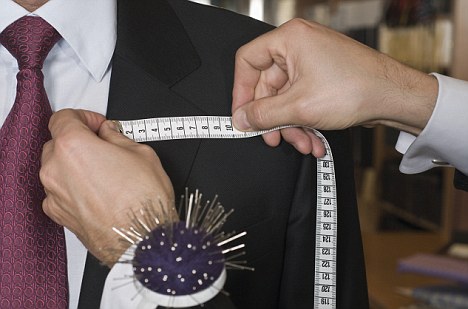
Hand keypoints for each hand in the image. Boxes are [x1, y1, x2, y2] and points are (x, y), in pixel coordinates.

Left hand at [40, 109, 174, 266]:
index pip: (64, 118)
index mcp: (73, 146)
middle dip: (80, 141)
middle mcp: (56, 169)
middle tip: (105, 146)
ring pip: (57, 168)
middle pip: (58, 142)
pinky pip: (59, 191)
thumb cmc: (144, 200)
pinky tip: (98, 191)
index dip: (84, 117)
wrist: (142, 238)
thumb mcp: (141, 152)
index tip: (98, 125)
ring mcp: (55, 194)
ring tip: (104, 172)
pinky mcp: (59, 214)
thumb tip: (110, 134)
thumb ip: (118, 137)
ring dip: (76, 165)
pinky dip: (73, 187)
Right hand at [232, 18, 437, 155]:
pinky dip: (303, 120)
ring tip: (303, 144)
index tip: (242, 115)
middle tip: (273, 138)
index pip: (248, 61)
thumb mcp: (299, 107)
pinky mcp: (321, 76)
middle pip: (268, 85)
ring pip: (285, 97)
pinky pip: (300, 99)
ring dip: (291, 125)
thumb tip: (241, 119)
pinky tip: (313, 139)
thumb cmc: (357, 88)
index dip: (241, 91)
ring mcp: (311, 61)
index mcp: (290, 39)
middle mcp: (299, 45)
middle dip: (273, 118)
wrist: (395, 96)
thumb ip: (263, 115)